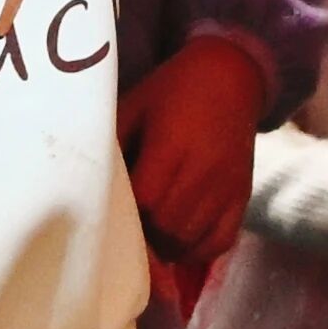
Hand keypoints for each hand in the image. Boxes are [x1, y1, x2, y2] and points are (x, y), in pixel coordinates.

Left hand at [121, 38, 270, 314]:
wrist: (229, 77)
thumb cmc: (171, 91)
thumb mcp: (134, 107)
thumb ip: (112, 145)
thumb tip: (85, 186)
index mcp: (172, 143)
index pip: (146, 199)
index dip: (124, 213)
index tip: (109, 213)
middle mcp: (204, 169)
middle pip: (167, 225)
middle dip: (143, 234)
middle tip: (125, 229)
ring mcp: (227, 186)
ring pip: (190, 238)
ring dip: (165, 246)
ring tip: (148, 236)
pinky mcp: (242, 196)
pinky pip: (220, 242)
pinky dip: (196, 251)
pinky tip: (177, 242)